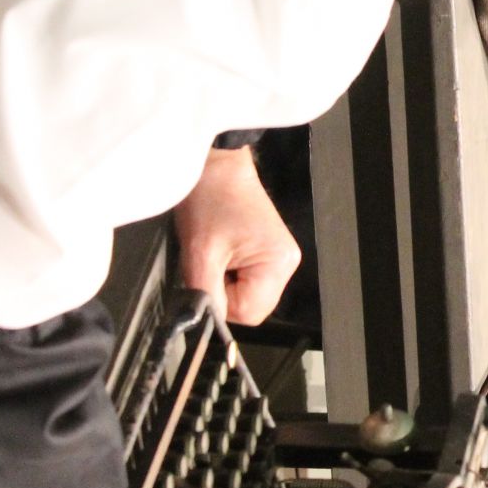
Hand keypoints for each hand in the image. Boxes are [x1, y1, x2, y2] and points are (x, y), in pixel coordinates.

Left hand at [173, 146, 301, 324]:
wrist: (216, 166)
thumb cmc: (211, 199)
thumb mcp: (201, 253)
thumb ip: (204, 294)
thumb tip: (204, 321)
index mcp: (277, 264)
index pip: (249, 312)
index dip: (221, 304)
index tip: (204, 280)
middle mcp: (286, 264)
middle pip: (251, 306)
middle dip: (223, 292)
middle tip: (208, 263)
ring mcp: (279, 258)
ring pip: (247, 294)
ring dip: (224, 283)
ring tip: (215, 253)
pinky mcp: (268, 252)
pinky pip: (248, 280)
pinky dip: (229, 273)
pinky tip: (222, 252)